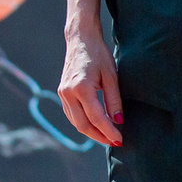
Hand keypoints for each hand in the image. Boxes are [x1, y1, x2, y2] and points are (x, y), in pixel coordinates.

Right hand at [59, 17, 123, 146]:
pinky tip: (96, 126)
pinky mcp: (62, 93)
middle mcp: (68, 93)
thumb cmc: (98, 55)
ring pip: (76, 122)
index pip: (96, 118)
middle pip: (83, 125)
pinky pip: (72, 115)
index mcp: (81, 88)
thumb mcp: (111, 76)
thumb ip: (114, 100)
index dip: (109, 131)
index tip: (120, 139)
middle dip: (99, 137)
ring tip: (108, 137)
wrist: (80, 40)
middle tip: (115, 142)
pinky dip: (84, 123)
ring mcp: (62, 94)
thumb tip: (118, 121)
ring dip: (91, 132)